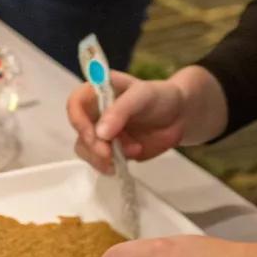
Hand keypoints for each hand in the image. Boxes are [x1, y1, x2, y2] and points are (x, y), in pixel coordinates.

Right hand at [68, 72, 187, 173]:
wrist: (180, 116)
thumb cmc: (160, 97)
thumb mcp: (142, 96)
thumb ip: (121, 111)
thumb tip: (100, 133)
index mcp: (98, 91)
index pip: (75, 103)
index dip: (78, 120)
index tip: (93, 135)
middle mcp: (95, 112)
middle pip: (79, 131)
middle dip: (92, 145)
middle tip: (110, 154)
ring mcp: (102, 133)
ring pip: (85, 149)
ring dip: (101, 157)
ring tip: (131, 152)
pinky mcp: (111, 150)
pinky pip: (99, 161)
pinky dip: (107, 166)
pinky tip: (120, 166)